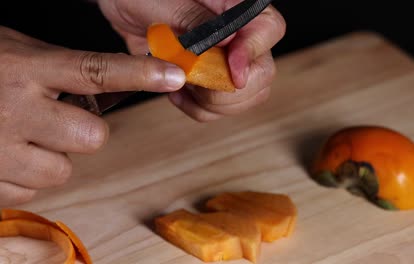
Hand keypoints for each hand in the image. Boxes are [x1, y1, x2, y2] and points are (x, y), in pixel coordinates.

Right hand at [0, 26, 184, 205]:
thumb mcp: (18, 54)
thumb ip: (61, 71)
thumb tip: (112, 85)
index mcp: (26, 68)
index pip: (95, 71)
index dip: (140, 73)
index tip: (174, 73)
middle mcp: (14, 109)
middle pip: (91, 139)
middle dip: (82, 135)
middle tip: (58, 119)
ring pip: (61, 171)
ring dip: (51, 158)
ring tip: (23, 136)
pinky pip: (29, 192)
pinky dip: (22, 177)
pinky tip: (3, 154)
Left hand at [97, 0, 285, 120]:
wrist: (124, 9)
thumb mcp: (165, 3)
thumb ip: (196, 20)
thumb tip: (228, 40)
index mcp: (235, 7)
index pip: (269, 29)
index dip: (253, 54)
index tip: (233, 73)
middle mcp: (238, 36)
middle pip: (262, 72)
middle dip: (229, 88)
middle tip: (196, 80)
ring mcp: (226, 62)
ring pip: (245, 96)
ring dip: (212, 102)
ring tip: (181, 81)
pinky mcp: (210, 81)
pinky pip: (217, 108)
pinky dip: (197, 108)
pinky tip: (177, 91)